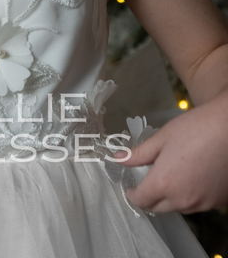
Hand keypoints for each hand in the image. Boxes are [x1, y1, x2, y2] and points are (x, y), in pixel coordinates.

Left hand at [115, 94, 227, 213]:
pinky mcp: (219, 201)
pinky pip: (197, 204)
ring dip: (169, 198)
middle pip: (158, 208)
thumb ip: (138, 153)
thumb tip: (118, 158)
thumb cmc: (194, 129)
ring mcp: (203, 203)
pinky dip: (189, 195)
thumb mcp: (161, 138)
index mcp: (164, 183)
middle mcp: (183, 199)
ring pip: (178, 208)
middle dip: (148, 198)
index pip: (141, 200)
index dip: (132, 195)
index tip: (130, 187)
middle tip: (146, 181)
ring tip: (170, 176)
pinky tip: (190, 177)